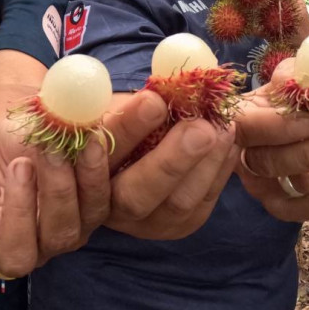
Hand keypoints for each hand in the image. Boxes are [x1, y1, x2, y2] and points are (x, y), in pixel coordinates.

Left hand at [0, 106, 114, 275]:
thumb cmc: (40, 132)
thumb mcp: (69, 119)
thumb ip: (104, 118)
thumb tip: (152, 101)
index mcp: (86, 212)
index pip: (102, 210)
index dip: (97, 178)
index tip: (92, 141)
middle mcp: (53, 238)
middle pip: (64, 235)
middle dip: (59, 190)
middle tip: (51, 149)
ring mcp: (11, 244)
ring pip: (20, 255)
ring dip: (22, 209)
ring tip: (20, 166)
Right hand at [105, 93, 237, 239]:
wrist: (134, 147)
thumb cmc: (117, 117)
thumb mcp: (111, 104)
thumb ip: (125, 100)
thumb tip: (159, 85)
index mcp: (79, 169)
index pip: (98, 154)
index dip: (125, 130)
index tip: (153, 101)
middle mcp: (105, 206)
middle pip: (135, 195)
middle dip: (171, 161)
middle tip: (201, 128)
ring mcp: (142, 222)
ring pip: (176, 204)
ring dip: (205, 164)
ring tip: (222, 128)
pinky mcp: (176, 224)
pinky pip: (202, 203)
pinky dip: (219, 170)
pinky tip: (229, 139)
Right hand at [235, 60, 308, 221]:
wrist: (298, 121)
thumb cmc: (291, 96)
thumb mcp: (290, 77)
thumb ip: (293, 74)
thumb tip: (296, 81)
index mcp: (238, 121)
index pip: (247, 128)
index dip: (280, 127)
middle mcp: (243, 158)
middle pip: (272, 164)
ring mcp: (261, 187)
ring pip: (298, 186)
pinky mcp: (283, 207)